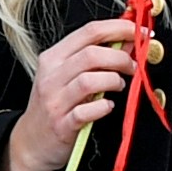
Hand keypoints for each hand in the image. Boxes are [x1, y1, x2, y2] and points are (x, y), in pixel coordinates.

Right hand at [0, 11, 156, 170]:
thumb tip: (129, 41)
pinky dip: (104, 107)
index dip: (120, 28)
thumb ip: (97, 56)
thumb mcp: (67, 75)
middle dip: (121, 58)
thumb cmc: (54, 105)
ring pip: (90, 80)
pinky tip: (107, 106)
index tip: (140, 32)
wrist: (31, 142)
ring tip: (119, 86)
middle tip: (132, 66)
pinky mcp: (62, 124)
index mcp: (53, 58)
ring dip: (114, 81)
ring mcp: (55, 101)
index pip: (89, 31)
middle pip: (92, 54)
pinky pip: (88, 111)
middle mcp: (52, 76)